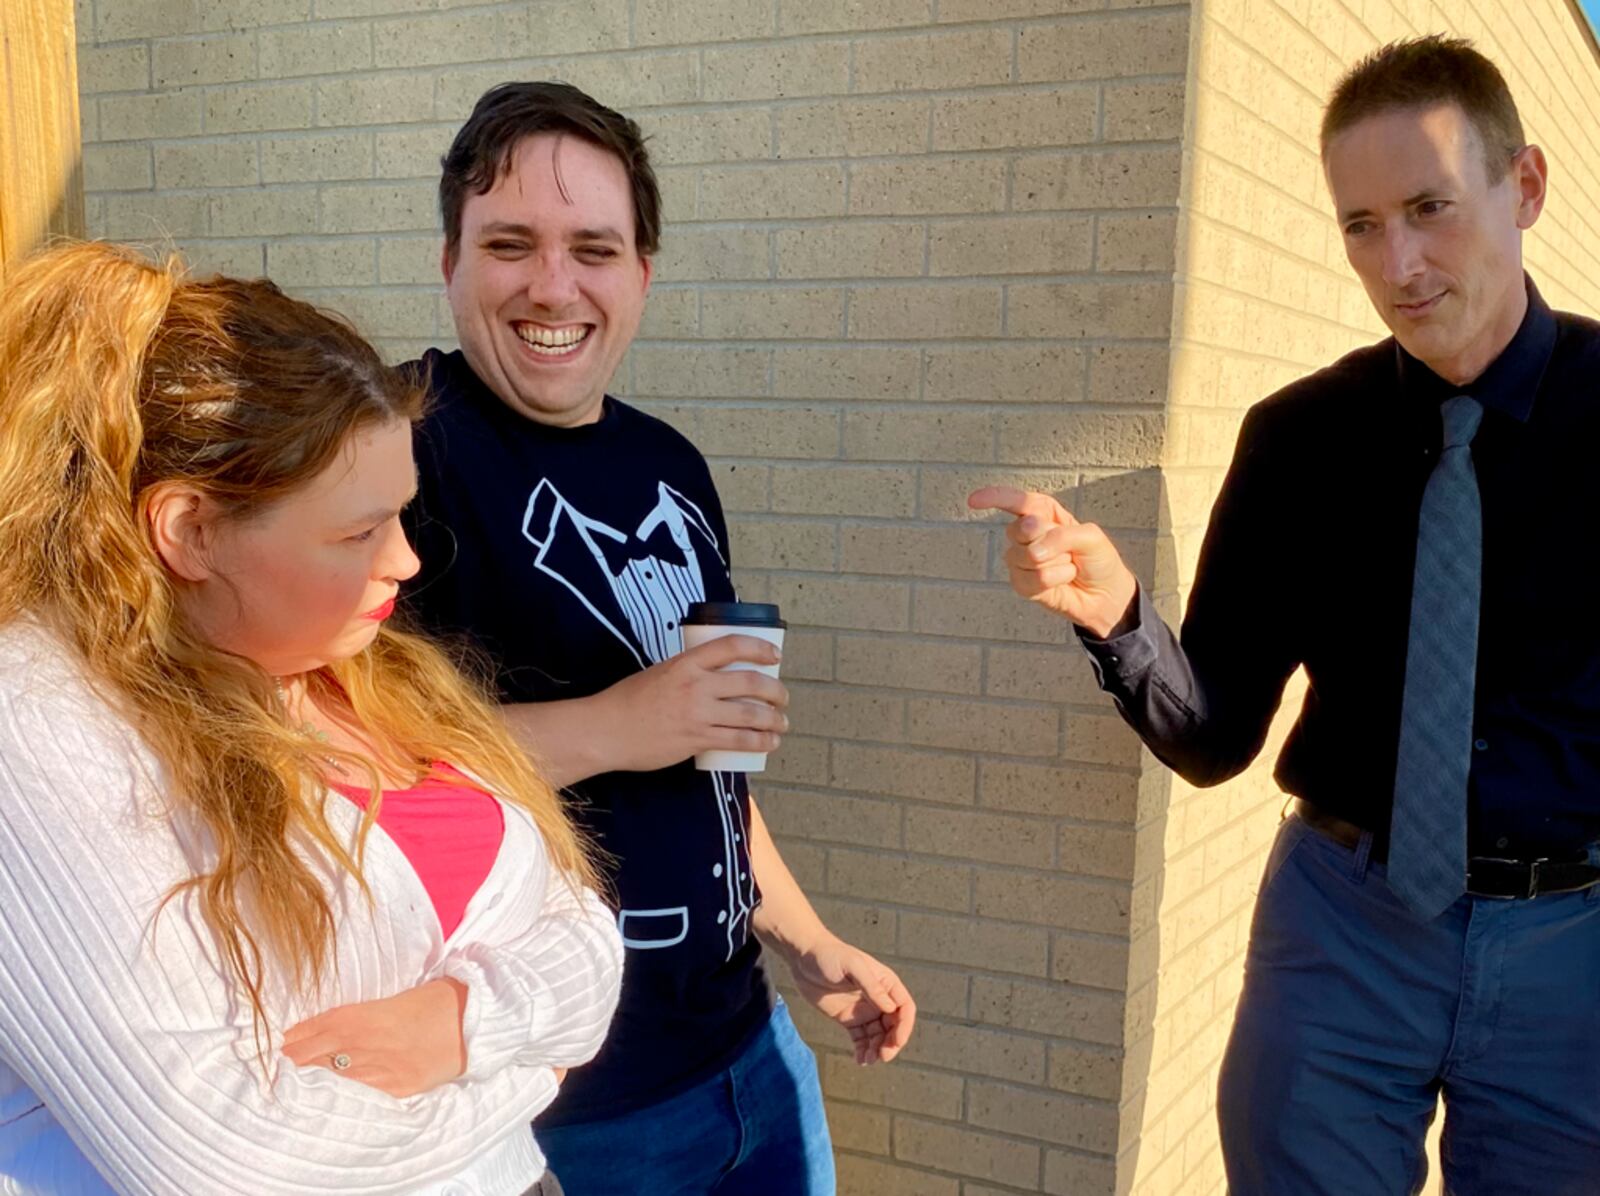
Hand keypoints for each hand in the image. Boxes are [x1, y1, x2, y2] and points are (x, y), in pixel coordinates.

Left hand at [282, 977, 467, 1097]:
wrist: (475, 1017)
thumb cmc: (434, 1001)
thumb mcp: (390, 1001)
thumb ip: (357, 1016)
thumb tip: (325, 1030)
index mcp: (361, 1017)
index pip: (311, 1032)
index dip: (290, 1040)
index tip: (271, 1043)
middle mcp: (365, 1045)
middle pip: (313, 1059)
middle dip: (291, 1063)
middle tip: (270, 1067)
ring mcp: (381, 1071)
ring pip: (332, 1080)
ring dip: (309, 1081)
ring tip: (288, 1084)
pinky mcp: (398, 1089)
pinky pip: (361, 1095)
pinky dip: (342, 1095)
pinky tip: (328, 1098)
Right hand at [592, 634, 788, 772]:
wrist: (606, 730)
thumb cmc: (629, 701)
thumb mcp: (660, 672)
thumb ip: (688, 673)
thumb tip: (714, 678)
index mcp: (686, 662)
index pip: (732, 646)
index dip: (760, 648)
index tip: (776, 656)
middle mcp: (695, 685)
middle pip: (751, 683)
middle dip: (776, 691)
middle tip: (783, 698)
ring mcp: (697, 713)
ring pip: (750, 714)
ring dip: (774, 720)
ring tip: (782, 723)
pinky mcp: (696, 739)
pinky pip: (738, 740)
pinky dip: (760, 742)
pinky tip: (770, 743)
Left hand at [785, 936, 915, 1064]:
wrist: (803, 958)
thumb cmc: (829, 955)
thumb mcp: (853, 965)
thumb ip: (871, 986)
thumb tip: (891, 1008)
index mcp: (885, 983)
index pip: (904, 1008)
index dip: (904, 1026)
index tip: (896, 1041)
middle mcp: (878, 998)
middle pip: (894, 1026)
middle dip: (891, 1043)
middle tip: (882, 1056)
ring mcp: (863, 1010)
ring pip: (878, 1036)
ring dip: (877, 1050)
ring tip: (868, 1060)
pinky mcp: (848, 1019)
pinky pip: (861, 1039)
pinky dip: (863, 1051)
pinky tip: (860, 1060)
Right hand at [968, 485, 1138, 637]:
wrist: (1105, 592)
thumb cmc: (1097, 558)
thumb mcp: (1090, 536)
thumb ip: (1061, 536)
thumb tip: (1034, 552)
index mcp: (1043, 513)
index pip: (1016, 502)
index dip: (994, 498)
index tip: (974, 501)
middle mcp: (1027, 534)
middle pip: (1022, 529)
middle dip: (1049, 538)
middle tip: (1068, 548)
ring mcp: (1021, 560)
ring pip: (1029, 556)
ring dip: (1058, 563)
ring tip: (1068, 566)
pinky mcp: (1022, 584)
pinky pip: (1034, 579)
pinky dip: (1055, 580)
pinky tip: (1062, 581)